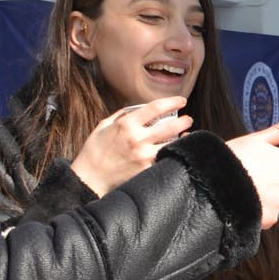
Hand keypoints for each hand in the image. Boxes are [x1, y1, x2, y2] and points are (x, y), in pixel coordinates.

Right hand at [71, 97, 192, 194]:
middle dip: (184, 121)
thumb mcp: (103, 126)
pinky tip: (178, 151)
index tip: (182, 101)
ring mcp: (144, 156)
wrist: (90, 178)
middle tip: (188, 119)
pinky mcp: (147, 170)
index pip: (156, 108)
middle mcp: (138, 139)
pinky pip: (166, 159)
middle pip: (171, 126)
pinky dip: (174, 153)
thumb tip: (137, 110)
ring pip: (173, 144)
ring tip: (187, 134)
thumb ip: (121, 116)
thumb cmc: (95, 151)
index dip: (172, 102)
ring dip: (183, 137)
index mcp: (127, 124)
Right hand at [223, 111, 278, 228]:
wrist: (213, 179)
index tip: (255, 167)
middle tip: (246, 179)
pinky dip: (256, 214)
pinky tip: (243, 203)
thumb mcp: (257, 138)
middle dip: (267, 185)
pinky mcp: (270, 218)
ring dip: (261, 200)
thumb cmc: (232, 157)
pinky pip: (265, 217)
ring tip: (242, 191)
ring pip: (273, 203)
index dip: (269, 168)